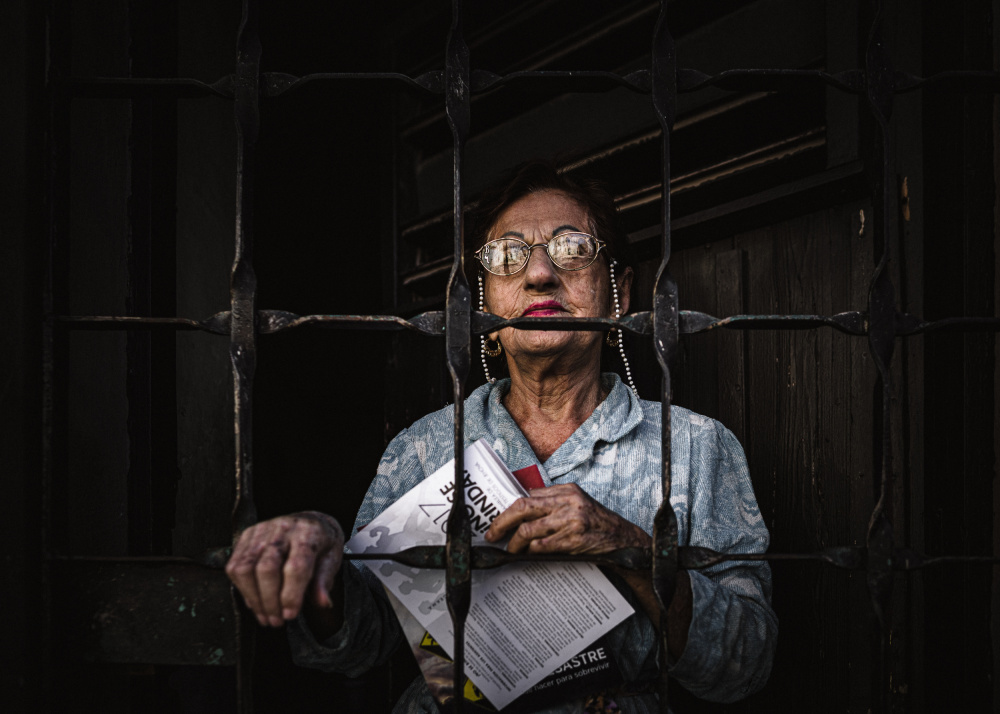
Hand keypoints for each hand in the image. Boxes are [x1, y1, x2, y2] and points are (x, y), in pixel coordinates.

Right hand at [225, 511, 343, 627]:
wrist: (310, 522)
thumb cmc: (321, 544)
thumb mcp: (332, 560)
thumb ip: (324, 582)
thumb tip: (322, 603)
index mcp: (308, 533)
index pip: (296, 566)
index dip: (291, 595)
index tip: (290, 615)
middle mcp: (283, 528)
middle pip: (266, 569)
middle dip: (269, 601)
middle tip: (276, 621)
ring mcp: (262, 530)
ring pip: (245, 569)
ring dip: (253, 598)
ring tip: (265, 616)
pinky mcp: (247, 535)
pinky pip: (234, 566)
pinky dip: (242, 589)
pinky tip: (254, 600)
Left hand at [484, 483, 649, 554]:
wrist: (622, 539)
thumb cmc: (598, 522)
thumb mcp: (578, 502)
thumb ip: (554, 501)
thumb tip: (526, 505)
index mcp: (566, 490)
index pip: (529, 495)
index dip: (511, 509)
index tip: (500, 519)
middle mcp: (567, 502)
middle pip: (522, 507)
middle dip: (501, 521)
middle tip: (491, 534)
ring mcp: (570, 521)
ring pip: (528, 529)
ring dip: (514, 542)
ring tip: (510, 548)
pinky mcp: (572, 540)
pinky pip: (541, 546)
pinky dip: (530, 551)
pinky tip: (526, 554)